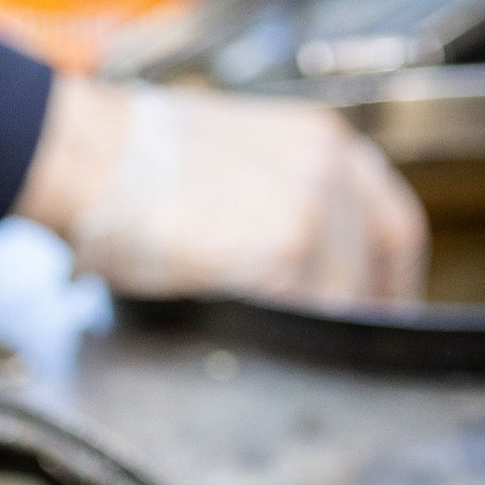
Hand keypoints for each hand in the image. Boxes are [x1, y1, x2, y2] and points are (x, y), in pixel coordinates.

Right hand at [29, 81, 428, 306]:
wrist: (92, 154)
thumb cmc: (140, 159)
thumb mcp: (242, 156)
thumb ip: (292, 198)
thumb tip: (312, 263)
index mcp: (324, 141)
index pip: (392, 224)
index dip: (390, 279)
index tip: (379, 310)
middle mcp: (332, 169)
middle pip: (378, 267)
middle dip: (362, 311)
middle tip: (340, 343)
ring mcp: (315, 211)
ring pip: (345, 299)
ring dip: (321, 328)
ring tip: (281, 338)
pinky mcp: (287, 253)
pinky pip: (311, 317)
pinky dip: (294, 337)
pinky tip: (262, 334)